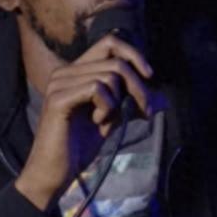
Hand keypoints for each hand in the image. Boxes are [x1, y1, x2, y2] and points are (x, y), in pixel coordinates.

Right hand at [14, 34, 154, 209]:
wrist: (54, 174)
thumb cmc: (78, 148)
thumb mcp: (111, 120)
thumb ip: (130, 104)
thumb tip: (162, 99)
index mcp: (75, 72)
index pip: (109, 43)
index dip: (134, 54)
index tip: (149, 76)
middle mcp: (64, 72)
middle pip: (115, 61)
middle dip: (138, 86)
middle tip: (143, 111)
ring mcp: (59, 83)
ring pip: (109, 75)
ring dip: (119, 101)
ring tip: (106, 120)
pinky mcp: (58, 98)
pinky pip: (96, 88)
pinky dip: (107, 106)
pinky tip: (98, 122)